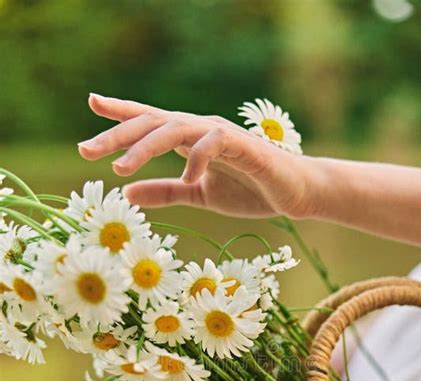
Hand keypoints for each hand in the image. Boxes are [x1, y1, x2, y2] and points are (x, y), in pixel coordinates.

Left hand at [78, 94, 316, 218]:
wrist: (294, 194)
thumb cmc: (250, 190)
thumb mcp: (198, 195)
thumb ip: (165, 192)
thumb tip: (127, 192)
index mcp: (189, 139)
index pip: (149, 120)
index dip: (120, 112)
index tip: (92, 105)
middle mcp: (200, 129)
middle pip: (151, 122)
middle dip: (117, 134)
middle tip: (86, 150)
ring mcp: (221, 134)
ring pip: (175, 128)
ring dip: (145, 146)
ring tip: (120, 169)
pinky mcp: (243, 146)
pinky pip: (213, 143)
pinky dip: (196, 158)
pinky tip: (187, 178)